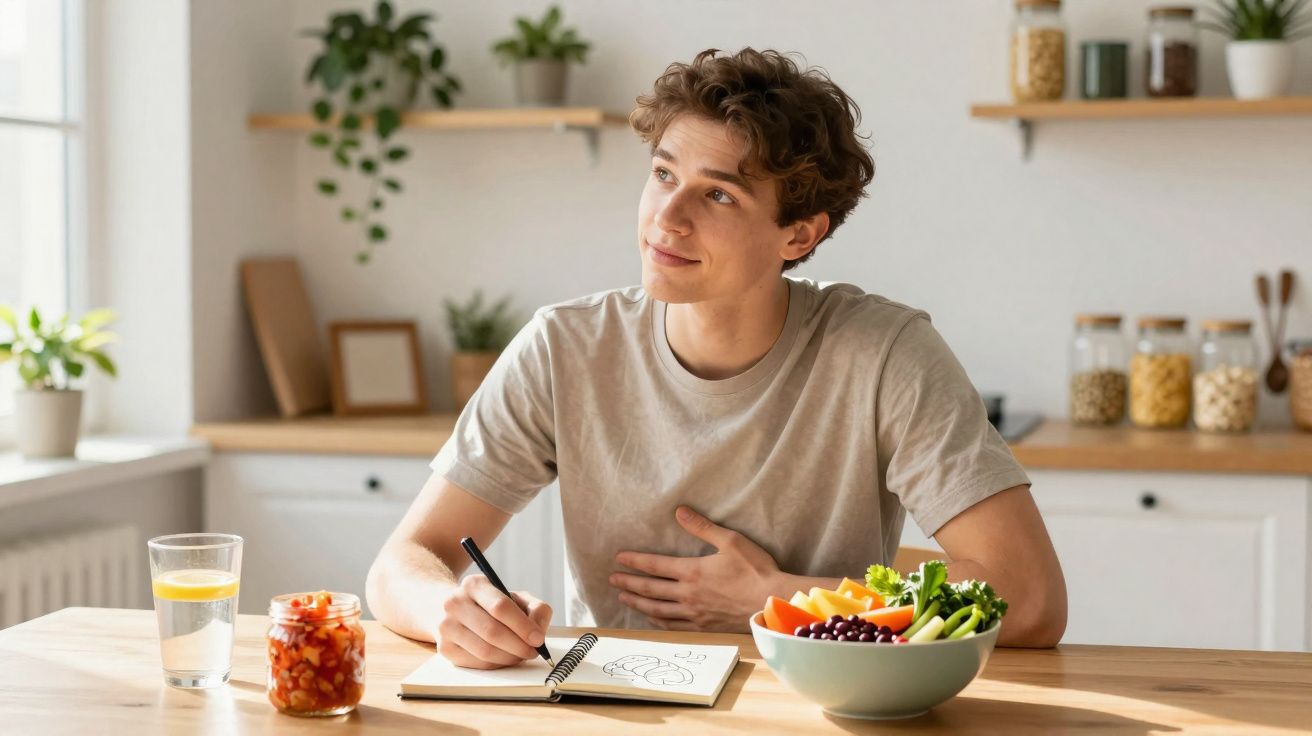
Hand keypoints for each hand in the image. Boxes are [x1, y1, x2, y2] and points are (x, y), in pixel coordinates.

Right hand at [436, 574, 552, 668]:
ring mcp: (446, 627)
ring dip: (509, 657)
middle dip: (518, 646)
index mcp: (473, 584)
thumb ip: (535, 608)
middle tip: (533, 652)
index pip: (500, 607)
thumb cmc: (491, 605)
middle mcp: (454, 603)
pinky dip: (496, 664)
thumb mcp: (515, 597)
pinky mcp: (444, 648)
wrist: (453, 610)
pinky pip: (476, 663)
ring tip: (520, 655)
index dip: (522, 626)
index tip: (538, 638)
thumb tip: (539, 630)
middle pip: (492, 632)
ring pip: (484, 651)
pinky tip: (504, 658)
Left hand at [610, 505, 783, 631]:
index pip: (655, 565)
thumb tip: (680, 512)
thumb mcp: (730, 540)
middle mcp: (688, 594)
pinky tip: (652, 618)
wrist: (771, 602)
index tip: (618, 558)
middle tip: (612, 579)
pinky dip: (658, 621)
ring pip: (658, 609)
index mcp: (692, 571)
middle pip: (650, 589)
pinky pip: (674, 625)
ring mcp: (694, 613)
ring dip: (638, 603)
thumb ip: (702, 527)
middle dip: (629, 583)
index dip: (635, 561)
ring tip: (624, 597)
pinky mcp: (704, 626)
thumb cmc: (755, 569)